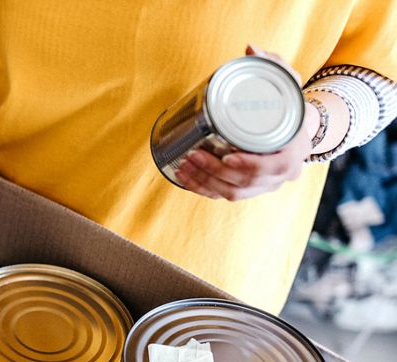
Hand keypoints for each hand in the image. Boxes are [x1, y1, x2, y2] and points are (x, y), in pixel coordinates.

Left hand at [175, 45, 313, 201]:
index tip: (227, 157)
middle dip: (215, 172)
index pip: (275, 165)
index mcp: (294, 150)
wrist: (295, 129)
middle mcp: (282, 173)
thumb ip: (274, 65)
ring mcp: (265, 184)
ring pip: (233, 192)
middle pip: (247, 181)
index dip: (250, 165)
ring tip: (183, 166)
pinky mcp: (249, 189)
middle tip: (193, 155)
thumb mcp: (287, 83)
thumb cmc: (288, 106)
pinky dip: (203, 189)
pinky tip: (185, 179)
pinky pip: (224, 195)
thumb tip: (251, 48)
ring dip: (205, 182)